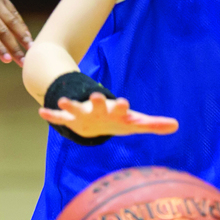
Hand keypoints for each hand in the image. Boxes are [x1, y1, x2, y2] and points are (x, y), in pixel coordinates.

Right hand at [37, 93, 177, 137]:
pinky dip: (51, 115)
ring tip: (62, 100)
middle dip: (98, 101)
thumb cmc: (117, 120)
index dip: (122, 106)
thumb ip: (153, 124)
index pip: (120, 108)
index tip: (125, 102)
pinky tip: (42, 112)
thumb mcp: (134, 123)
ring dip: (69, 104)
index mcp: (114, 111)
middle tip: (97, 94)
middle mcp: (98, 110)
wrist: (94, 116)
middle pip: (98, 105)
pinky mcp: (70, 118)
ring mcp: (83, 113)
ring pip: (75, 109)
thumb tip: (177, 126)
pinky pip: (59, 118)